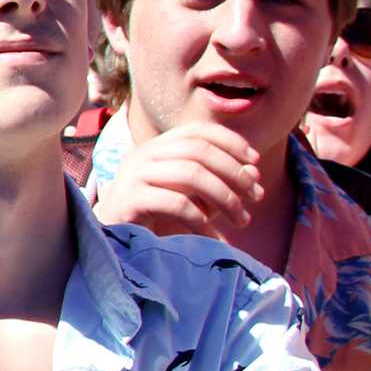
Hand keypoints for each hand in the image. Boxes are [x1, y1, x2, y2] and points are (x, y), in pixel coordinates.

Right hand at [95, 122, 264, 238]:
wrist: (114, 240)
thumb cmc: (157, 216)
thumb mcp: (193, 195)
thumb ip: (220, 181)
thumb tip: (254, 172)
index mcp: (157, 147)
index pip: (197, 130)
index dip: (231, 141)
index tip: (255, 162)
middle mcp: (143, 153)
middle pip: (199, 150)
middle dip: (235, 173)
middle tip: (257, 197)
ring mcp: (133, 173)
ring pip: (191, 173)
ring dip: (225, 197)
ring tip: (242, 219)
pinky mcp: (129, 198)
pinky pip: (176, 203)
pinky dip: (203, 221)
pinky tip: (215, 237)